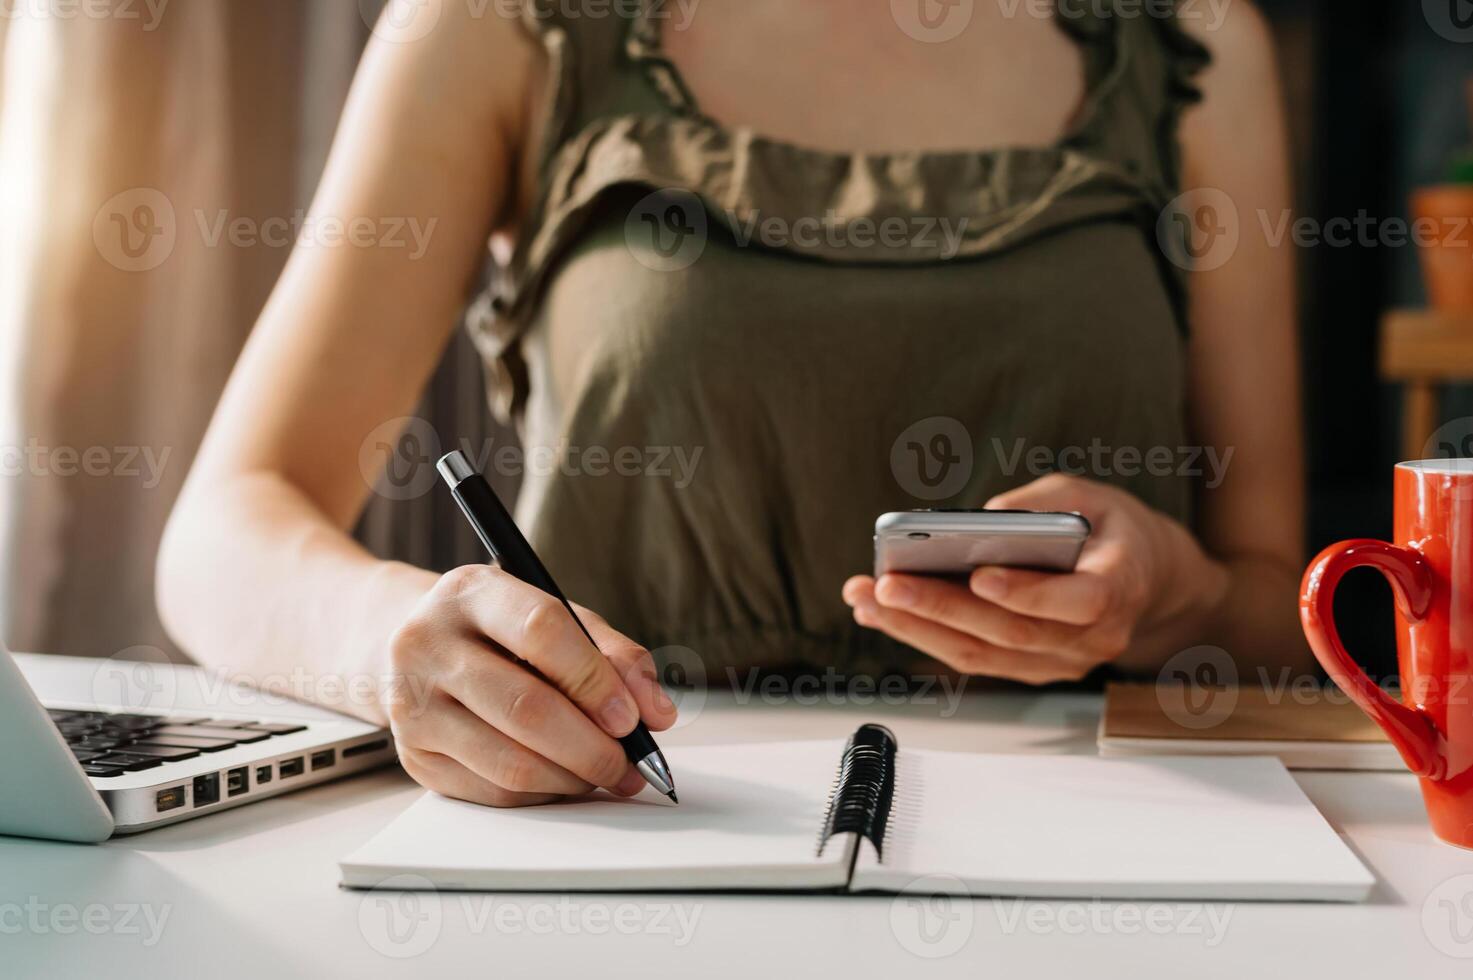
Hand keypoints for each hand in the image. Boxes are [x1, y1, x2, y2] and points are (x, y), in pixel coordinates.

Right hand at [383, 564, 676, 806]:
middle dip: (593, 746)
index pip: (541, 632)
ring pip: (511, 761)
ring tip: (604, 772)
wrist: (413, 645)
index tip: (632, 717)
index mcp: (472, 593)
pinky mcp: (414, 756)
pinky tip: (563, 778)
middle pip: (526, 708)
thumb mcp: (557, 616)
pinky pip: (493, 791)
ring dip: (574, 777)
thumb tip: (657, 712)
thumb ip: (614, 655)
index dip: (595, 681)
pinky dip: (543, 793)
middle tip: (630, 763)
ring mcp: (413, 704)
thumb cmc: (499, 631)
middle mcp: (428, 645)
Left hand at [843, 474, 1226, 683]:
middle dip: (940, 608)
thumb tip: (979, 521)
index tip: (979, 575)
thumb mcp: (1089, 494)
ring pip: (982, 654)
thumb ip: (1040, 505)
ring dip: (916, 628)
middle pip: (1010, 632)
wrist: (1147, 579)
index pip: (1078, 602)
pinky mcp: (1031, 669)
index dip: (1028, 593)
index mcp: (1119, 588)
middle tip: (885, 584)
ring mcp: (1061, 662)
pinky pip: (973, 658)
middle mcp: (1093, 638)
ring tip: (865, 599)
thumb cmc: (1113, 529)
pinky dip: (924, 636)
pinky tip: (883, 612)